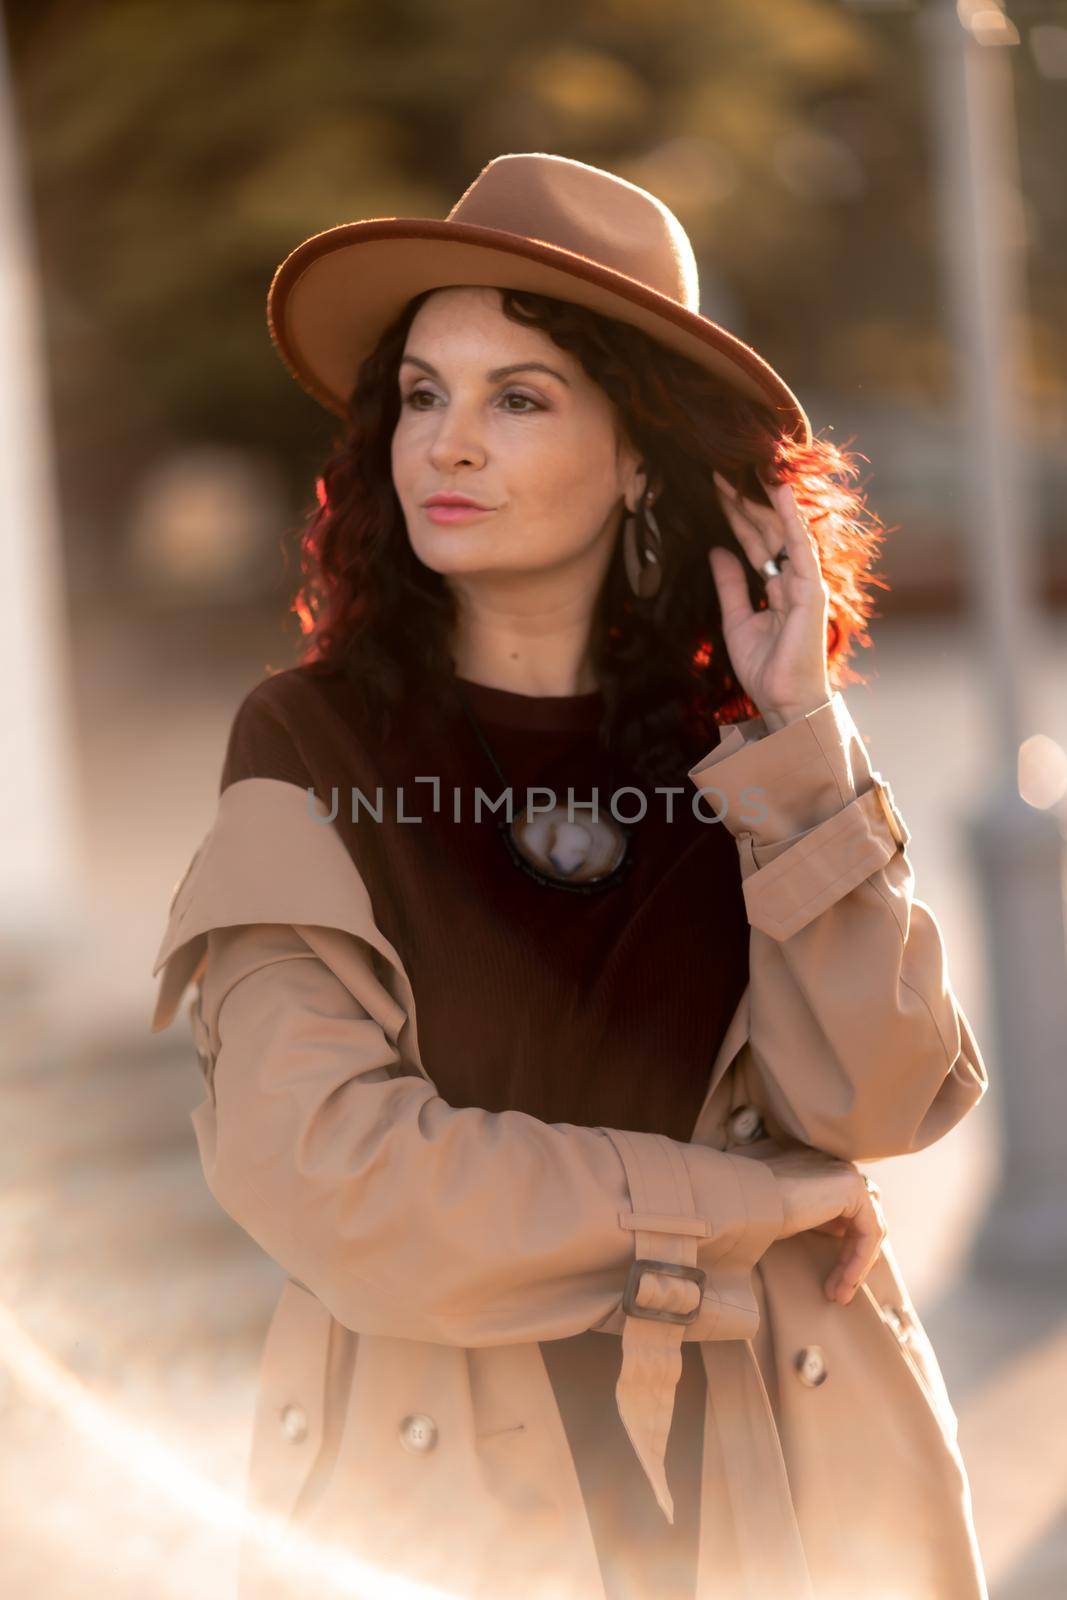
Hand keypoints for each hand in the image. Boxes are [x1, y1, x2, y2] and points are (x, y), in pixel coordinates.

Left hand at [709, 470, 831, 724]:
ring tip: (745, 465)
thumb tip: (716, 551)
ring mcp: (805, 581)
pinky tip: (780, 490)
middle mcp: (792, 578)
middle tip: (720, 466)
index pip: (753, 541)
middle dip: (743, 499)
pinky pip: (800, 546)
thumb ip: (729, 584)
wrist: (783, 701)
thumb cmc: (765, 668)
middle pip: (765, 530)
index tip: (715, 486)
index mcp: (776, 586)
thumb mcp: (736, 620)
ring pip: (780, 531)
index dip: (735, 514)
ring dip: (762, 498)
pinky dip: (791, 517)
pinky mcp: (812, 589)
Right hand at [758, 1145, 886, 1305]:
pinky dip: (859, 1261)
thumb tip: (840, 1236)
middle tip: (837, 1294)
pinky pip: (869, 1232)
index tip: (831, 1284)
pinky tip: (844, 1283)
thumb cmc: (757, 1210)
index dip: (846, 1253)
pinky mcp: (853, 1189)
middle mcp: (841, 1168)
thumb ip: (819, 1217)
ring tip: (838, 1296)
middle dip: (852, 1263)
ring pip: (868, 1230)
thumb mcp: (795, 1217)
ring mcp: (849, 1175)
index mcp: (827, 1173)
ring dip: (855, 1267)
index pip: (851, 1216)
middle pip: (862, 1224)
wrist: (745, 1201)